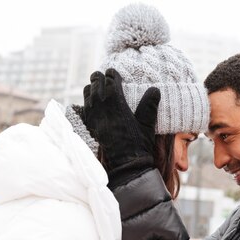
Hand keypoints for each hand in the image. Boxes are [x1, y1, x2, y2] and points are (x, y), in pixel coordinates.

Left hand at [83, 68, 159, 183]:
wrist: (125, 165)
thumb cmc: (138, 145)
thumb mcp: (147, 125)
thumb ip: (149, 106)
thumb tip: (155, 89)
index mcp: (116, 104)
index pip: (110, 80)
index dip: (113, 75)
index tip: (115, 73)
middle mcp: (101, 108)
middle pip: (95, 83)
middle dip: (100, 78)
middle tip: (106, 77)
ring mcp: (93, 116)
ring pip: (87, 93)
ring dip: (93, 88)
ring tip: (99, 88)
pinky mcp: (89, 125)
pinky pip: (84, 106)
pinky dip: (88, 100)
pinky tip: (93, 103)